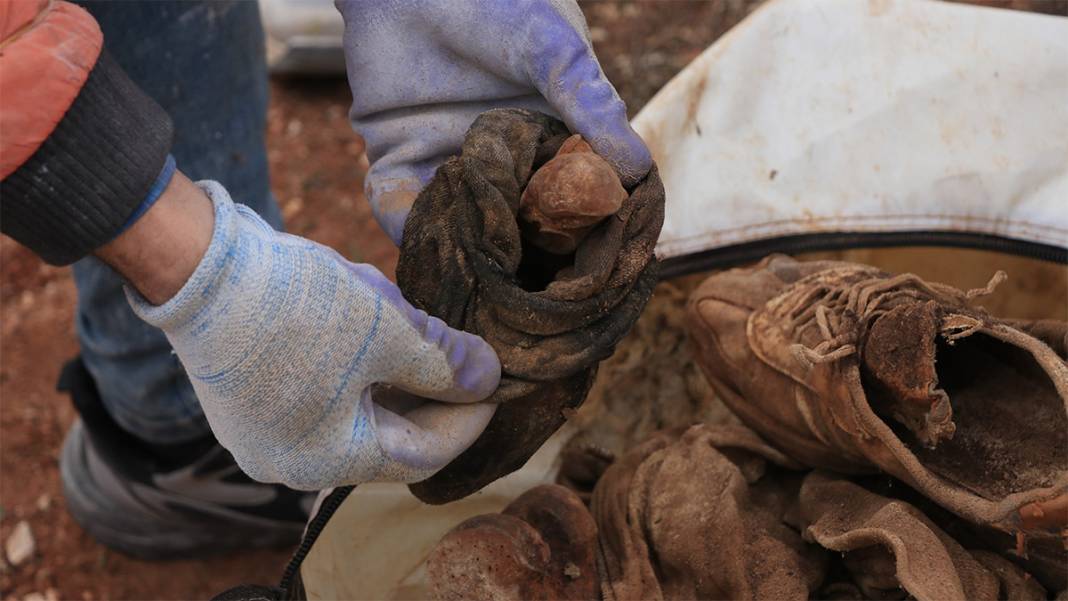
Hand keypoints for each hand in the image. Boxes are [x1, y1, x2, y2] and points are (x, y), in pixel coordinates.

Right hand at [123, 180, 499, 489]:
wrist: (197, 262)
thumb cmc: (295, 305)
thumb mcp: (387, 332)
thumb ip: (444, 363)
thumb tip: (489, 379)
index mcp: (327, 461)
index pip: (422, 454)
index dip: (468, 418)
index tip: (497, 383)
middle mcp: (291, 460)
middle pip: (387, 435)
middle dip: (431, 392)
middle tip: (463, 356)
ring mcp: (264, 431)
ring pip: (355, 410)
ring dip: (394, 374)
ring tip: (417, 329)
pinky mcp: (250, 398)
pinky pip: (323, 392)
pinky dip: (358, 365)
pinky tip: (373, 323)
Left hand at [336, 0, 651, 244]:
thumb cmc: (491, 1)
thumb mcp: (551, 45)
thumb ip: (588, 101)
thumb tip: (638, 171)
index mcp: (551, 137)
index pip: (574, 196)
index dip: (584, 234)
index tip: (592, 269)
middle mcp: (504, 161)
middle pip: (518, 227)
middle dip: (521, 260)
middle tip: (527, 293)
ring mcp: (451, 164)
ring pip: (460, 226)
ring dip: (462, 250)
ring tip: (472, 274)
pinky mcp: (397, 158)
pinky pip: (398, 205)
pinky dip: (405, 222)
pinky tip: (420, 229)